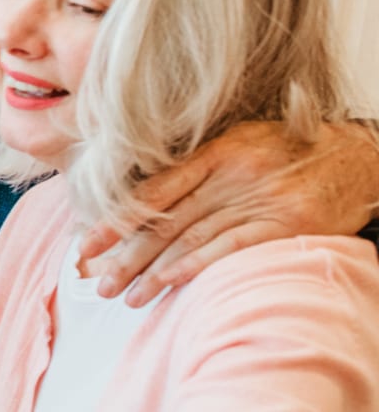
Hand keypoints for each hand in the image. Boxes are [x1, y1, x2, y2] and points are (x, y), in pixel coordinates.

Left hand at [80, 120, 378, 306]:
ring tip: (126, 295)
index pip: (152, 190)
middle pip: (166, 220)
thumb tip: (144, 199)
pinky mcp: (285, 222)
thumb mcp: (240, 142)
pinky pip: (231, 247)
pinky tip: (168, 283)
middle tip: (97, 282)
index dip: (116, 220)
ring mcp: (259, 198)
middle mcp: (232, 172)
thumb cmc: (290, 150)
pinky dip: (196, 267)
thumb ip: (197, 167)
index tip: (86, 245)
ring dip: (154, 271)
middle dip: (126, 255)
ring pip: (192, 238)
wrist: (359, 155)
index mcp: (215, 150)